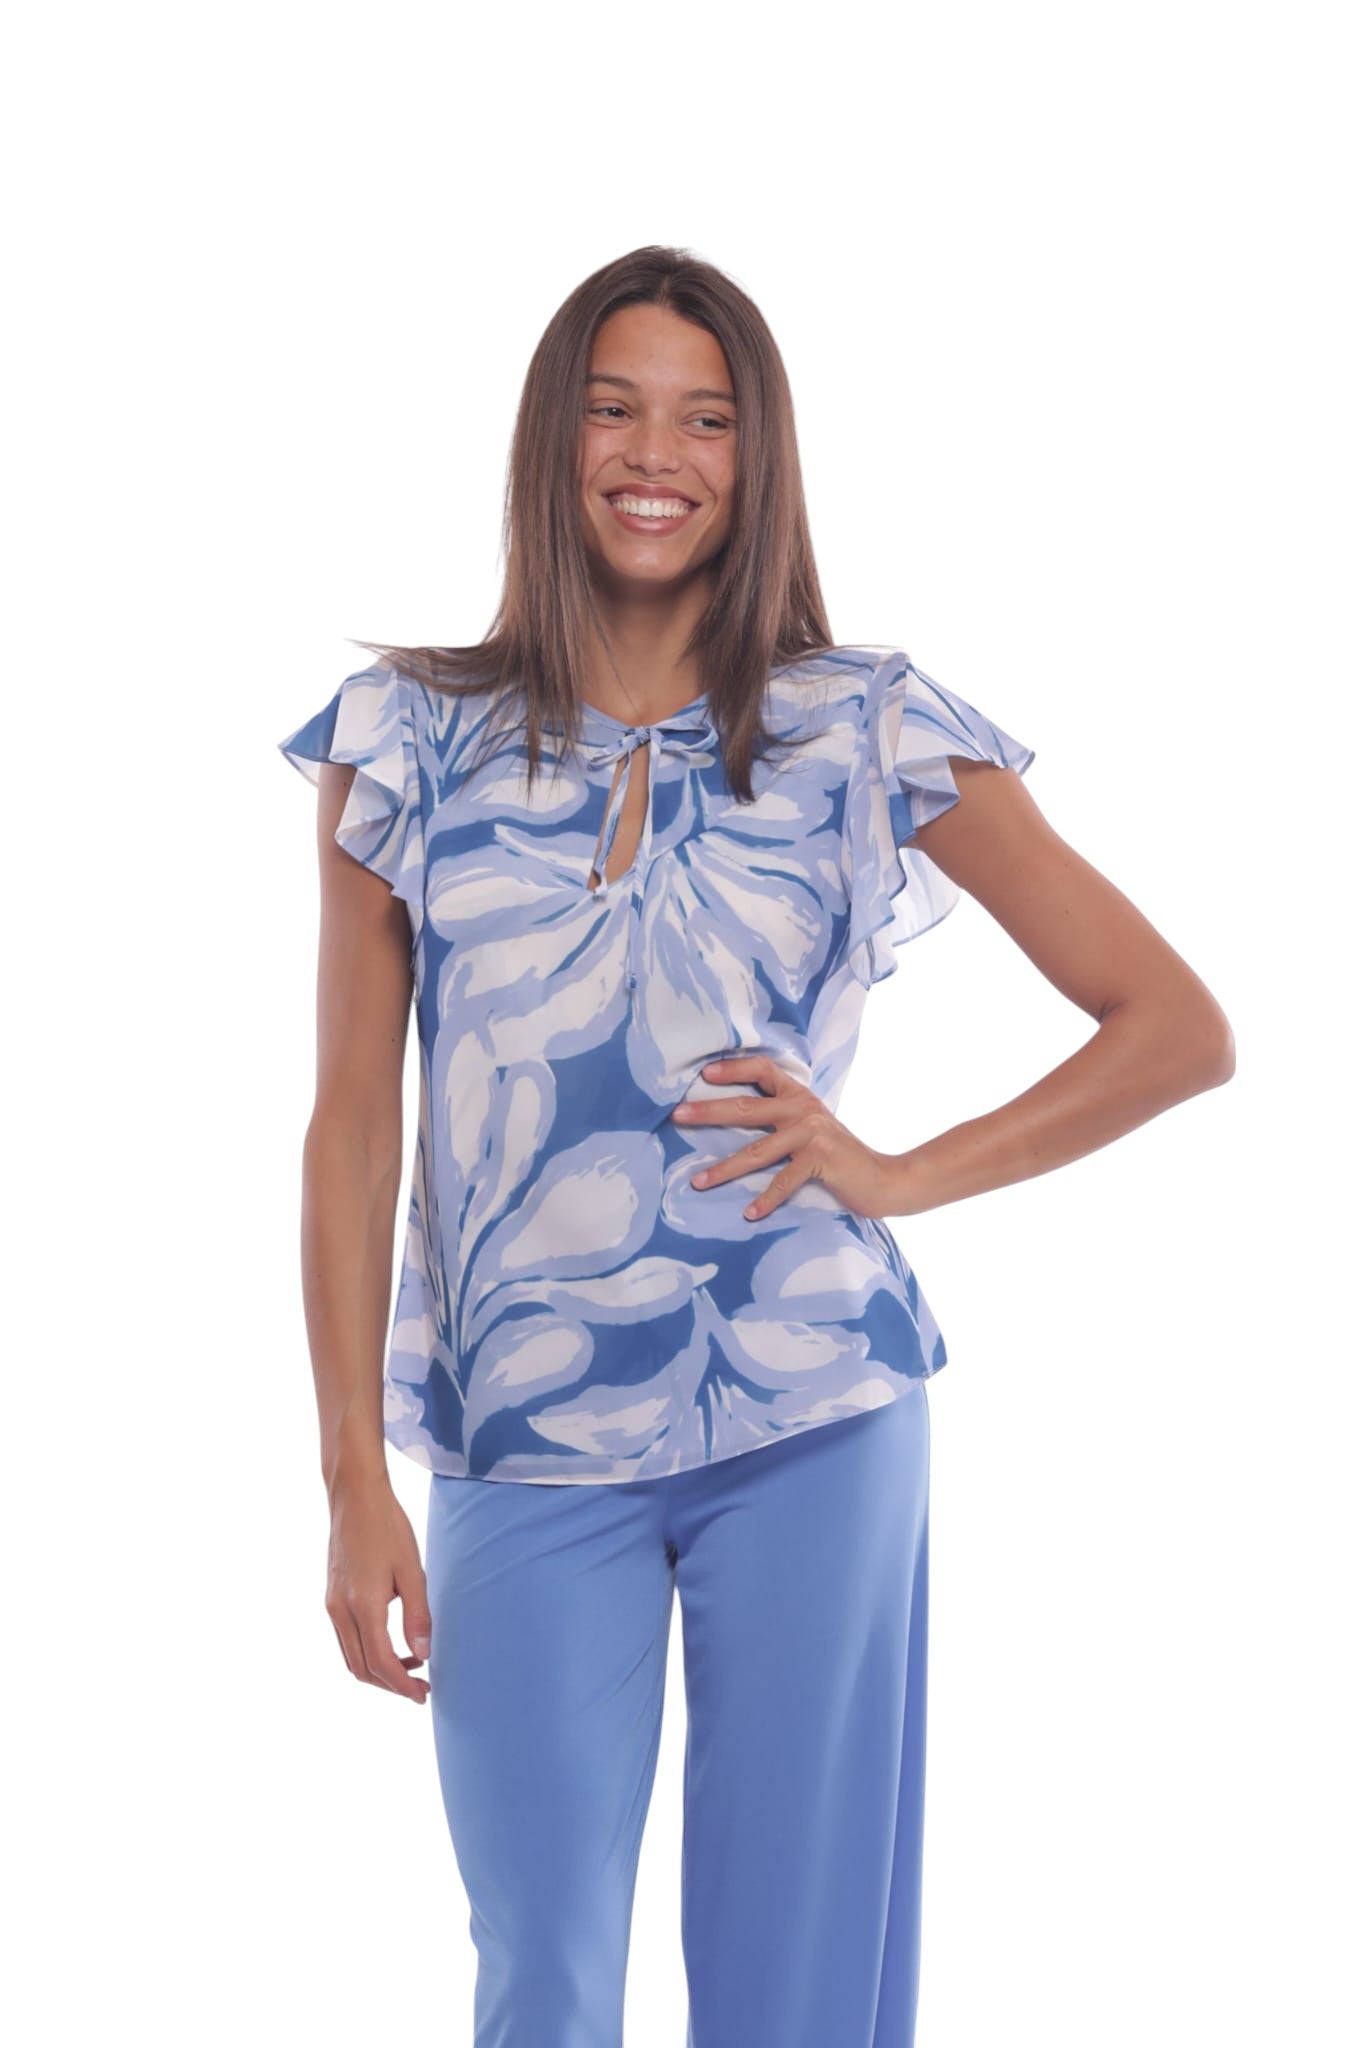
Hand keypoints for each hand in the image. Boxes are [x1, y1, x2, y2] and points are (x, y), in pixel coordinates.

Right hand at [325, 1480, 431, 1704]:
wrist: (354, 1497)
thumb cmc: (387, 1527)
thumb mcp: (412, 1569)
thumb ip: (417, 1615)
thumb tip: (423, 1654)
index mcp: (363, 1605)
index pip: (380, 1662)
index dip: (402, 1685)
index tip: (422, 1695)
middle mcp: (340, 1610)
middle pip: (361, 1668)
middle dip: (391, 1685)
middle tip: (421, 1688)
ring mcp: (332, 1605)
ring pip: (350, 1658)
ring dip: (378, 1671)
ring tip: (411, 1666)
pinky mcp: (331, 1597)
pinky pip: (345, 1640)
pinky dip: (367, 1653)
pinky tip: (391, 1643)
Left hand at [671, 1054, 904, 1221]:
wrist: (883, 1178)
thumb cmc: (840, 1155)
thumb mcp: (812, 1126)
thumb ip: (783, 1117)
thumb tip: (736, 1116)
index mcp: (799, 1096)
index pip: (763, 1070)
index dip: (733, 1069)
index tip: (702, 1074)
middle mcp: (803, 1109)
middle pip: (747, 1108)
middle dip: (708, 1112)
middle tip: (677, 1116)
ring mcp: (812, 1134)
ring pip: (757, 1150)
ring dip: (724, 1168)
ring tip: (698, 1181)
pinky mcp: (821, 1159)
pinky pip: (784, 1181)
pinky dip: (766, 1199)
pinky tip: (750, 1213)